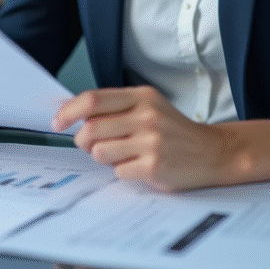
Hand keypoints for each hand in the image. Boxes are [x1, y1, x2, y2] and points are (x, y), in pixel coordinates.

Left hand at [52, 86, 240, 190]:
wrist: (212, 151)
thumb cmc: (172, 130)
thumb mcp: (148, 107)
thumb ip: (115, 107)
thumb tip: (71, 112)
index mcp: (141, 96)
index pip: (93, 99)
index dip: (68, 111)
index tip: (57, 121)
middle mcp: (146, 116)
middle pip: (90, 129)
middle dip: (82, 140)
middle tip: (90, 144)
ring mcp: (151, 142)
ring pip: (100, 152)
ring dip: (103, 157)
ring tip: (121, 154)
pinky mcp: (154, 166)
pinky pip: (118, 171)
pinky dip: (122, 171)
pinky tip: (138, 166)